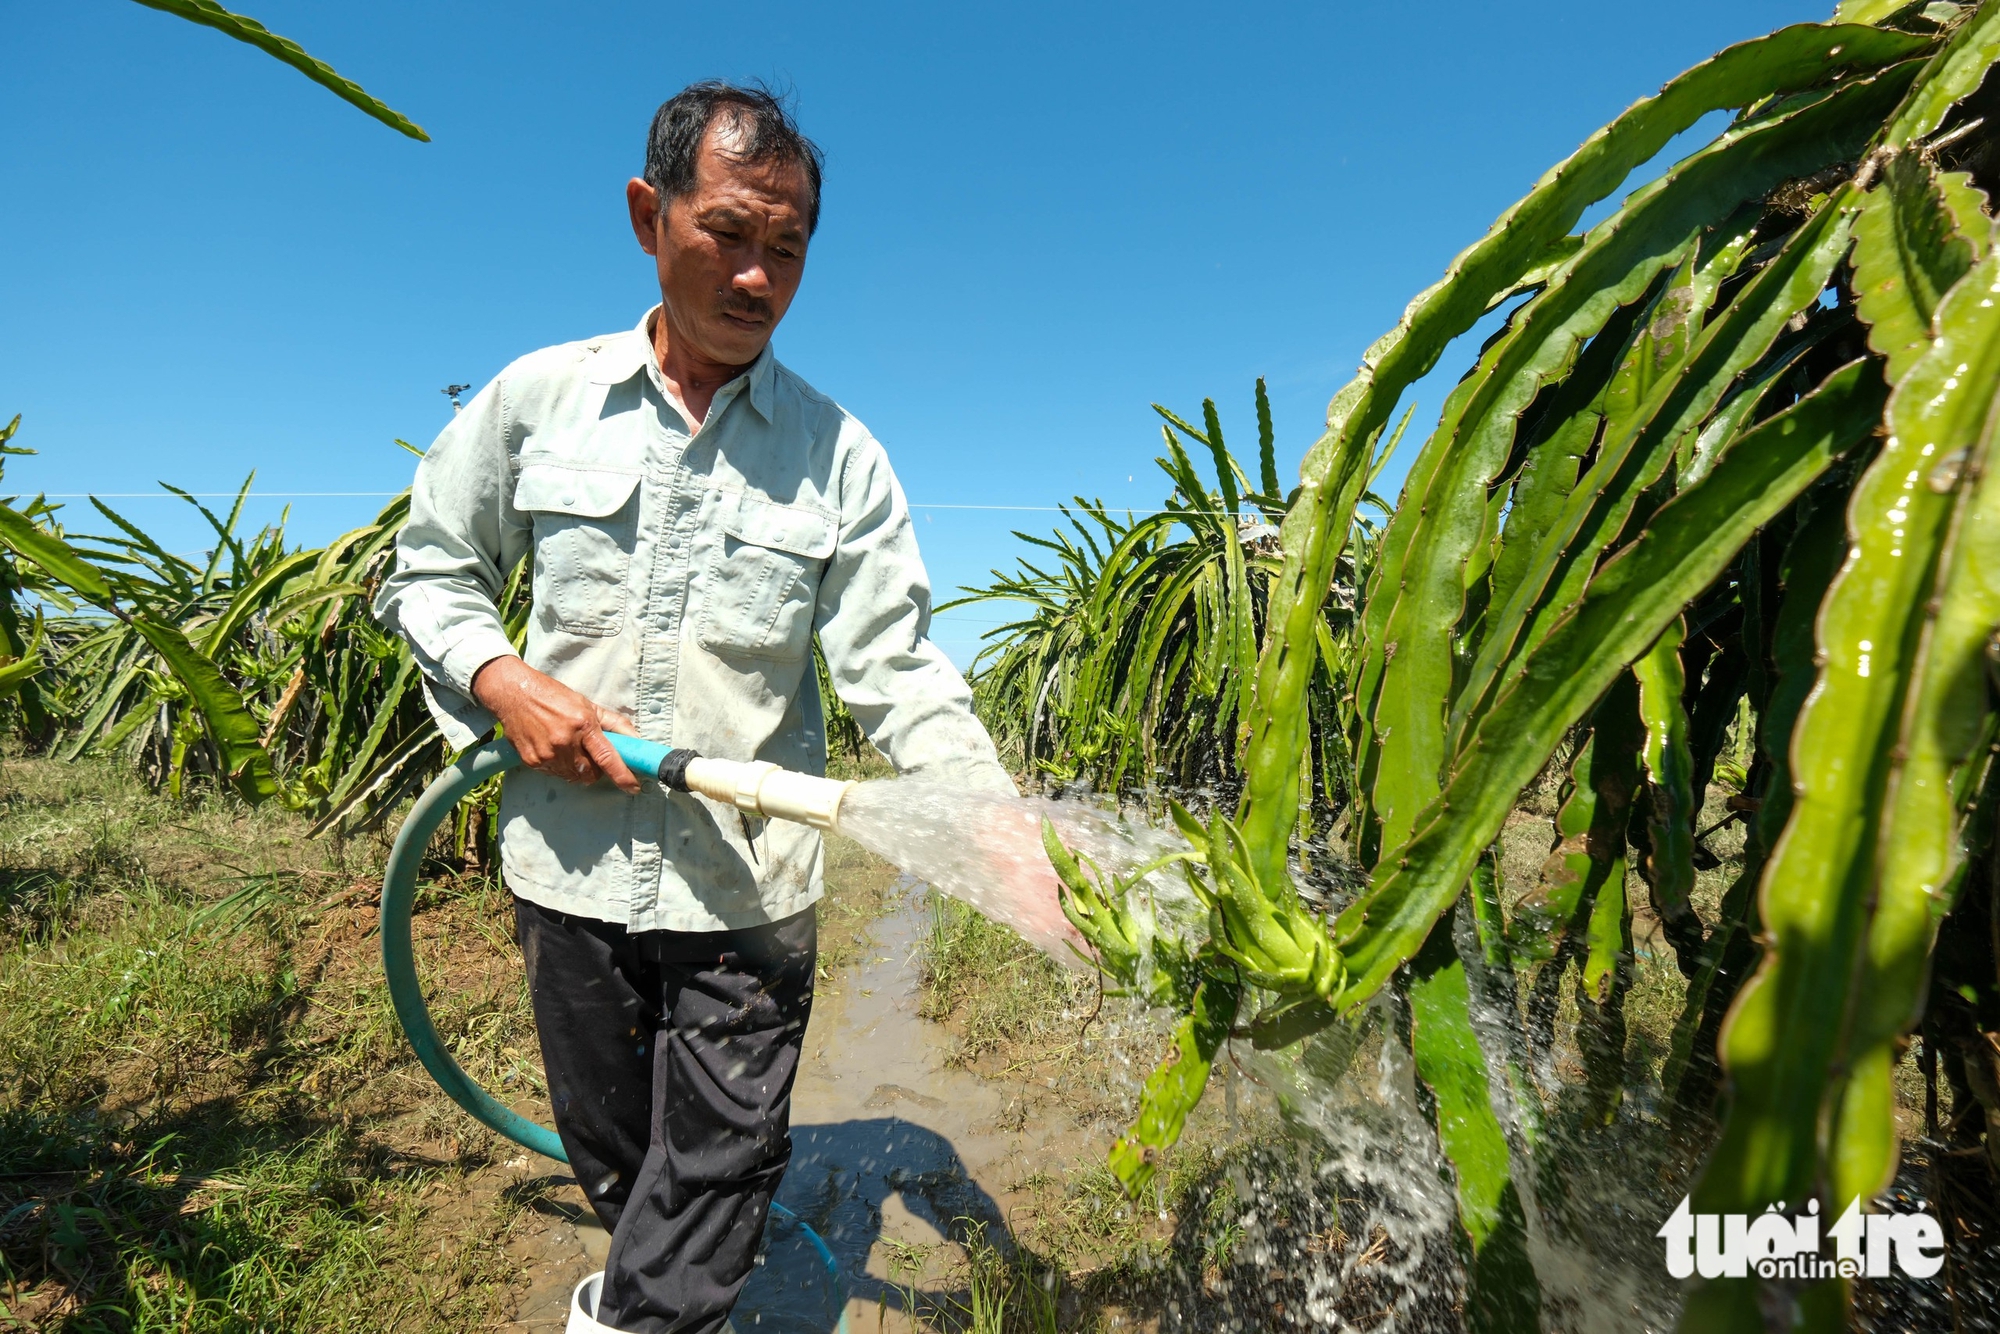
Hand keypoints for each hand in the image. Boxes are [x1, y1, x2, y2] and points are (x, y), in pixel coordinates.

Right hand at [470, 656, 639, 792]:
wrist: (514, 693)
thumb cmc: (553, 696)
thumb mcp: (587, 704)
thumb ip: (613, 723)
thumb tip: (636, 738)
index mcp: (583, 724)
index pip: (607, 757)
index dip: (622, 775)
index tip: (633, 787)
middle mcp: (565, 741)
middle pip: (590, 774)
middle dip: (595, 769)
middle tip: (589, 754)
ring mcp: (547, 753)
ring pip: (573, 776)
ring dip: (576, 768)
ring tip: (567, 747)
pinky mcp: (532, 761)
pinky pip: (554, 774)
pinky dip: (558, 766)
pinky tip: (552, 748)